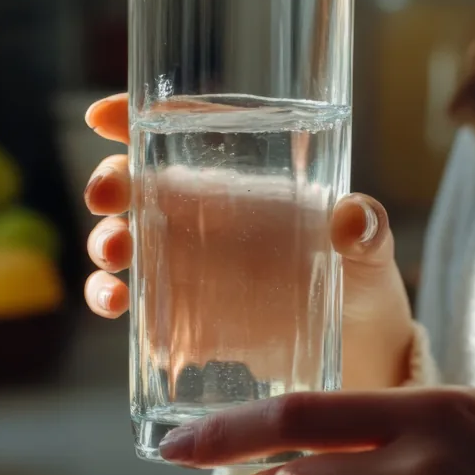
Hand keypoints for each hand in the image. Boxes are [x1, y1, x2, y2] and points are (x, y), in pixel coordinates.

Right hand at [83, 94, 413, 389]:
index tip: (102, 118)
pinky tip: (119, 307)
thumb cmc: (364, 285)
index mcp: (248, 184)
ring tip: (113, 260)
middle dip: (111, 183)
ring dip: (103, 242)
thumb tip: (353, 219)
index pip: (185, 136)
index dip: (138, 119)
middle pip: (141, 184)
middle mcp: (211, 218)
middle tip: (106, 199)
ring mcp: (192, 266)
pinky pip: (134, 300)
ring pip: (127, 239)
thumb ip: (368, 231)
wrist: (363, 356)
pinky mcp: (186, 315)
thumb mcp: (372, 253)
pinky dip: (112, 297)